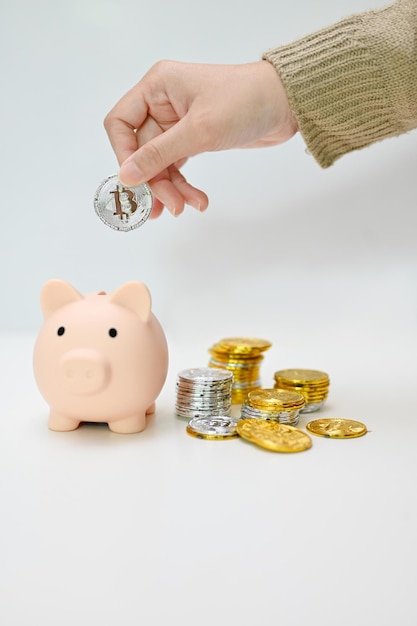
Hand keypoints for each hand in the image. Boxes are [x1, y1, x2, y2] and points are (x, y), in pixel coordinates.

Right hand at [104, 60, 297, 216]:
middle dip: (156, 181)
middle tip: (170, 207)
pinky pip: (178, 167)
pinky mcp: (194, 139)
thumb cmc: (245, 102)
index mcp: (156, 87)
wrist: (286, 104)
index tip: (136, 182)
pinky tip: (197, 200)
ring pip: (161, 164)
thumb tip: (126, 176)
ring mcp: (178, 124)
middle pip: (142, 151)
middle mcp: (162, 104)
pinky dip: (184, 186)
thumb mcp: (199, 130)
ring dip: (171, 189)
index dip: (124, 155)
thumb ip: (159, 154)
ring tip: (186, 207)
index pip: (120, 124)